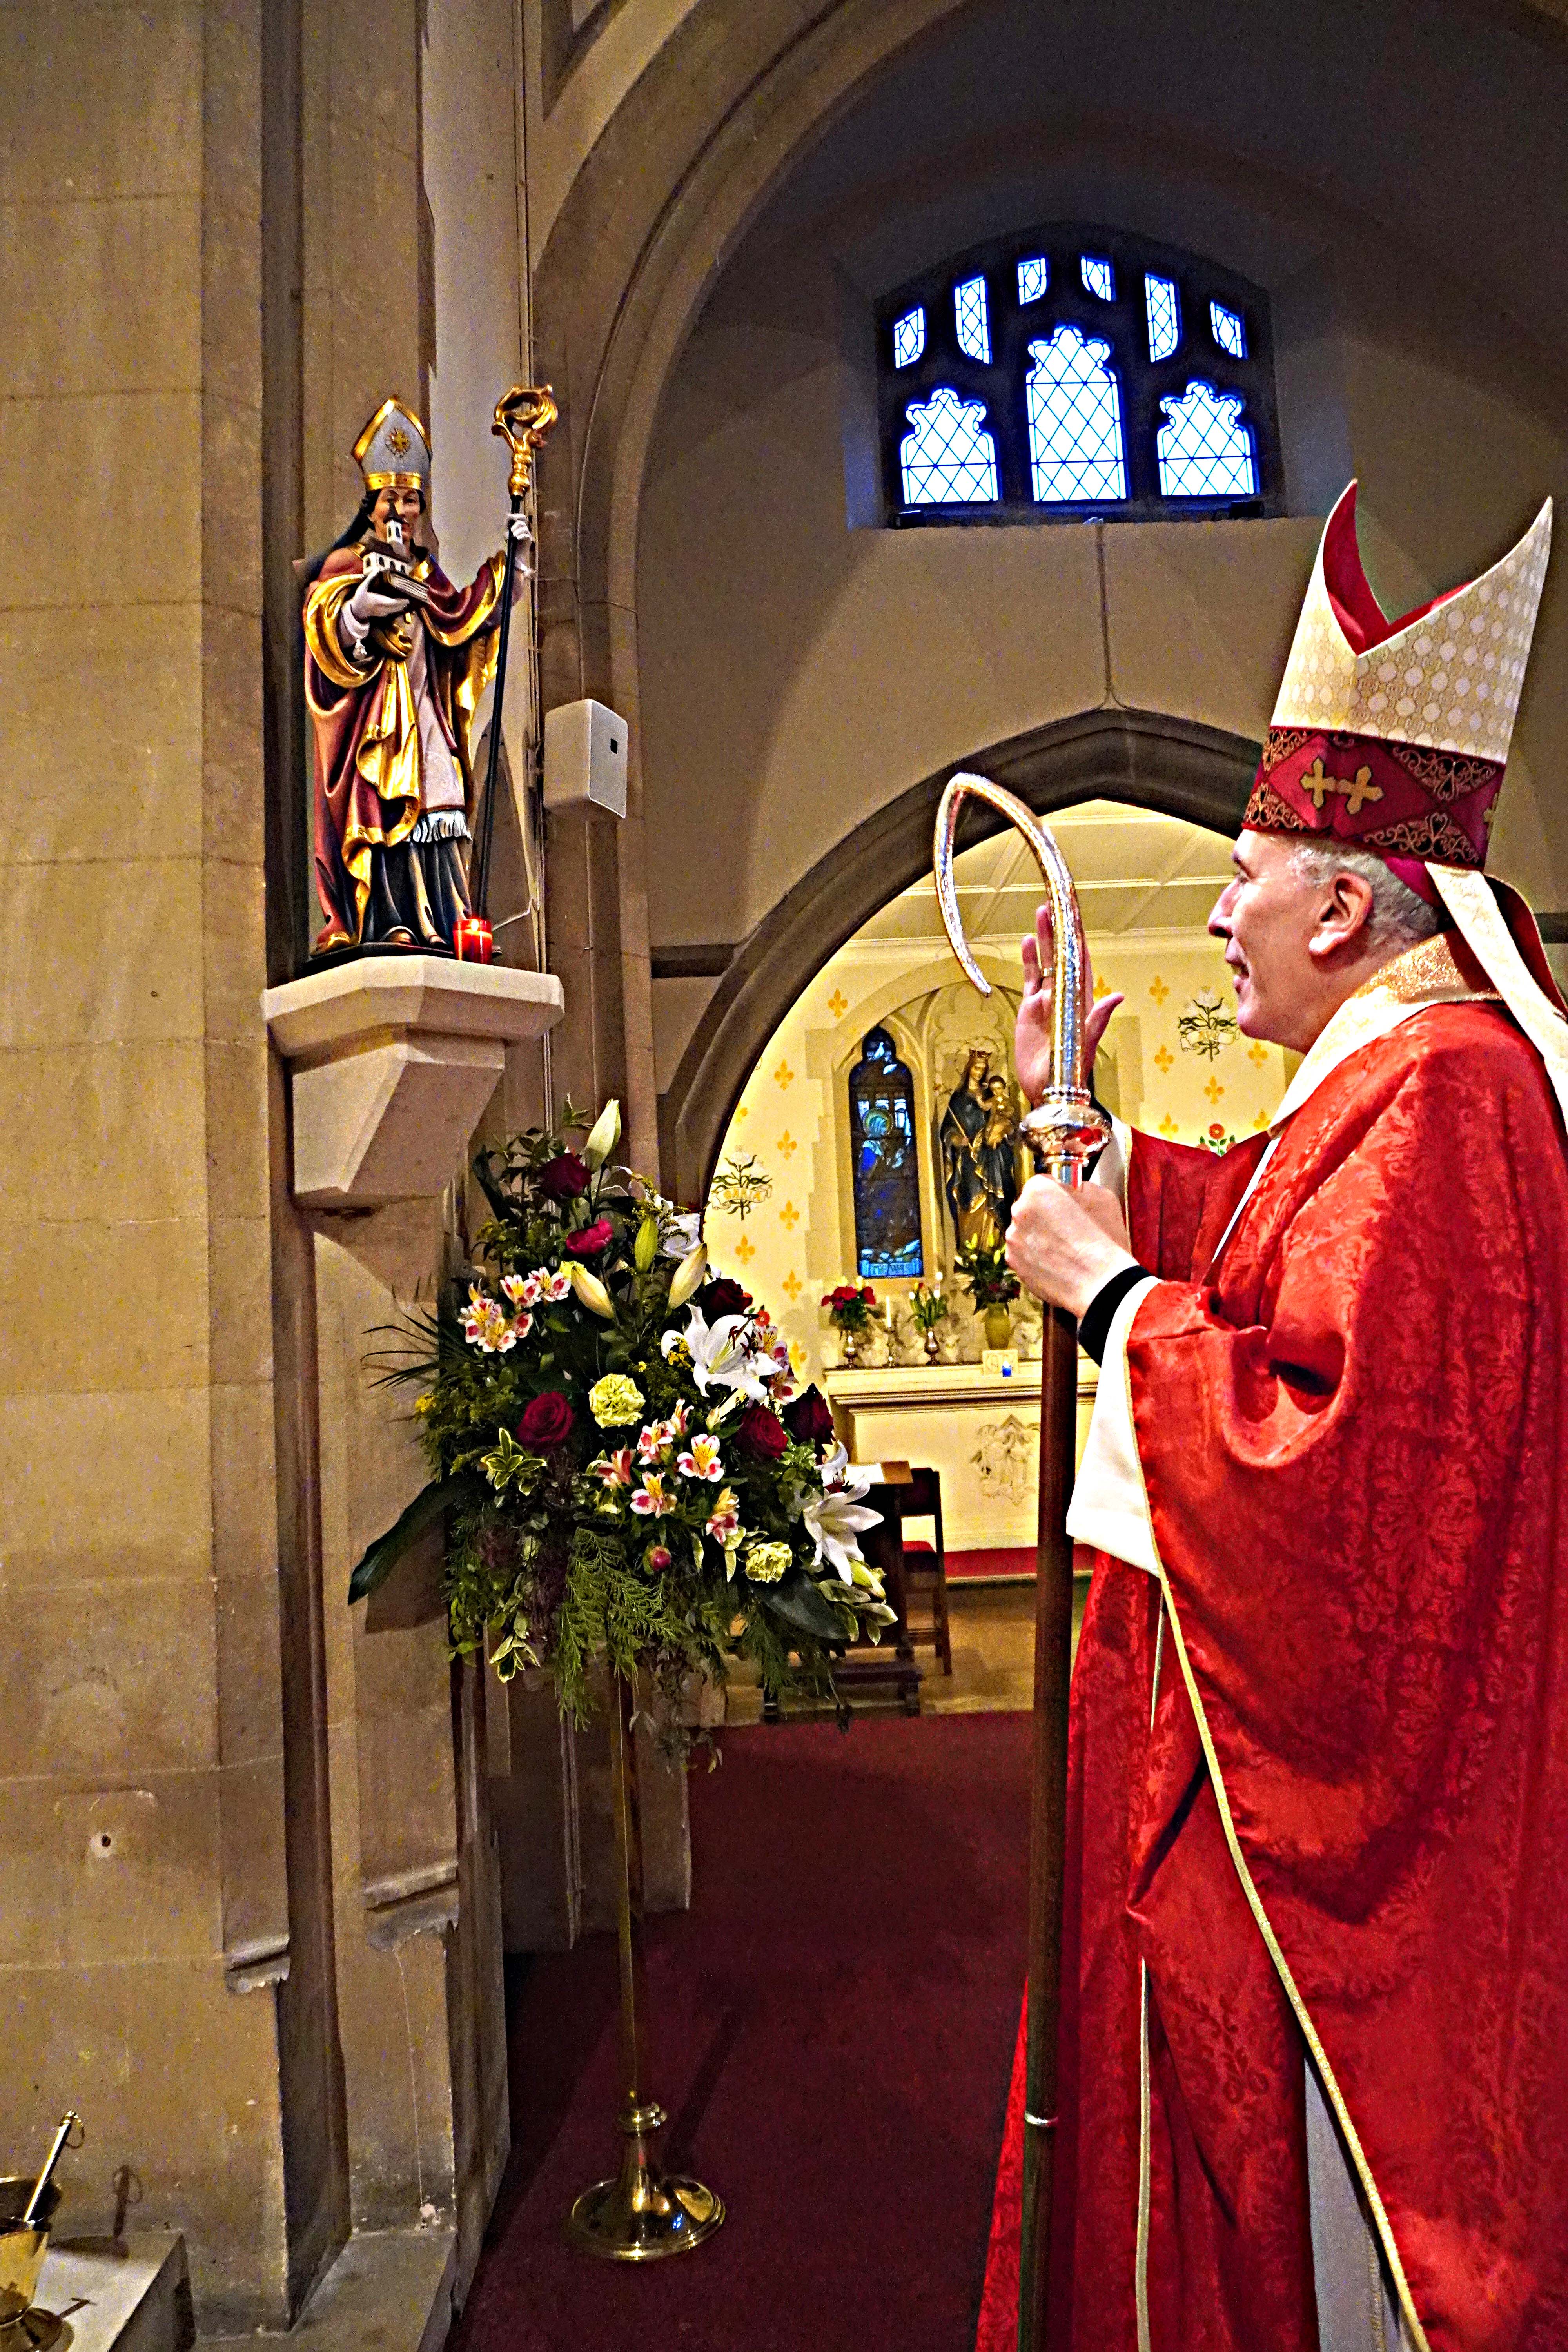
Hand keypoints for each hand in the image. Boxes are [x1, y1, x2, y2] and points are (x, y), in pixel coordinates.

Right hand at [348, 574, 411, 623]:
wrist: (356, 610)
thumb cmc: (360, 598)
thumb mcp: (363, 587)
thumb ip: (371, 578)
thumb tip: (378, 569)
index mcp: (378, 601)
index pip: (392, 602)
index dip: (400, 602)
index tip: (406, 599)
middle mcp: (381, 608)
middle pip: (395, 608)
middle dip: (402, 604)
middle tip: (409, 600)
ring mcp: (382, 612)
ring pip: (394, 611)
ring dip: (401, 608)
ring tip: (406, 603)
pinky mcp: (382, 614)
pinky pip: (391, 612)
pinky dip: (396, 610)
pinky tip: (400, 607)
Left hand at [1005, 1175, 1135, 1316]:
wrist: (1100, 1283)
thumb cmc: (1105, 1237)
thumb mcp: (1103, 1197)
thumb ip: (1081, 1187)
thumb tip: (1072, 1190)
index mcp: (1037, 1190)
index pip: (1042, 1183)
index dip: (1058, 1194)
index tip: (1070, 1206)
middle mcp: (1018, 1211)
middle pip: (1030, 1207)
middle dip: (1045, 1215)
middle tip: (1068, 1230)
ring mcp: (1013, 1239)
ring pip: (1025, 1231)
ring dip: (1039, 1236)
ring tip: (1064, 1250)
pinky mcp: (1013, 1263)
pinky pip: (1023, 1253)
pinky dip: (1035, 1257)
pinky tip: (1056, 1264)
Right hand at [1015, 904, 1123, 1106]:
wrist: (1049, 1090)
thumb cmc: (1071, 1072)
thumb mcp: (1085, 1044)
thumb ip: (1098, 1019)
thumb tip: (1117, 996)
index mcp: (1082, 1000)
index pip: (1082, 962)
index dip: (1079, 938)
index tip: (1076, 916)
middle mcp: (1065, 995)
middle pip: (1062, 955)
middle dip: (1059, 930)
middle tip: (1053, 906)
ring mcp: (1047, 1000)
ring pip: (1046, 962)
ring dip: (1044, 939)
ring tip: (1040, 913)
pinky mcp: (1031, 1009)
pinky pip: (1030, 978)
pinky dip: (1029, 960)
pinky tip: (1026, 942)